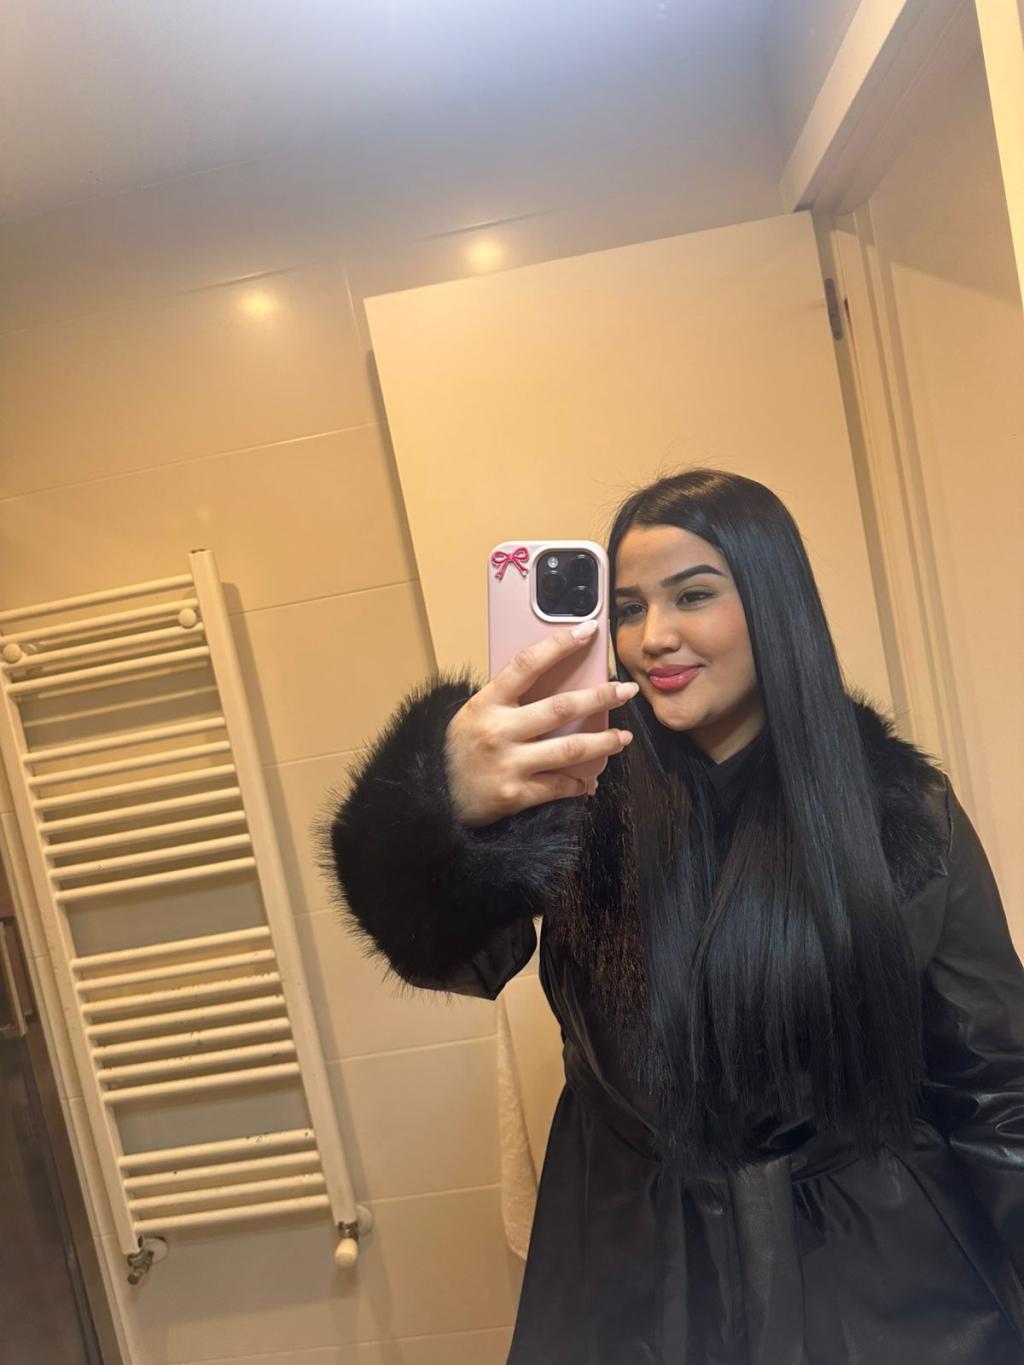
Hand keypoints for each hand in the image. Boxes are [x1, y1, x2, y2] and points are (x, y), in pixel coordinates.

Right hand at [444, 624, 637, 826]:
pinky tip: (591, 780)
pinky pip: (560, 786)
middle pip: (560, 708)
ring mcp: (508, 764)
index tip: (588, 630)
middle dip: (601, 697)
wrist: (434, 797)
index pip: (527, 664)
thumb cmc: (458, 750)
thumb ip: (507, 699)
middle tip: (626, 691)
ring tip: (623, 737)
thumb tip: (554, 680)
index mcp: (486, 704)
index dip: (559, 645)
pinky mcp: (516, 795)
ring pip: (570, 749)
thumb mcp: (474, 714)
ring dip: (604, 742)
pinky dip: (580, 783)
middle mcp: (498, 731)